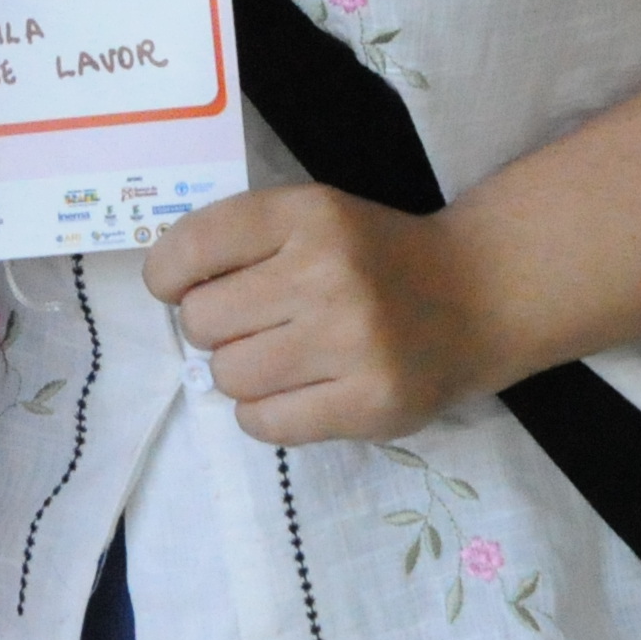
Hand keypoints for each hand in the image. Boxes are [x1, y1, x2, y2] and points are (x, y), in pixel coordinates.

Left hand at [141, 186, 511, 446]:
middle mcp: (328, 274)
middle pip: (202, 320)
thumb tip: (164, 288)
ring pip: (229, 376)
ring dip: (239, 373)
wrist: (476, 296)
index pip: (194, 246)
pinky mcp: (370, 404)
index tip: (176, 286)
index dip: (167, 274)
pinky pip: (265, 423)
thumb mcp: (314, 218)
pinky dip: (263, 413)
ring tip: (278, 359)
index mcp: (308, 215)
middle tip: (248, 324)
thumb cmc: (375, 257)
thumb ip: (242, 240)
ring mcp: (351, 343)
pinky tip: (294, 392)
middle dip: (211, 327)